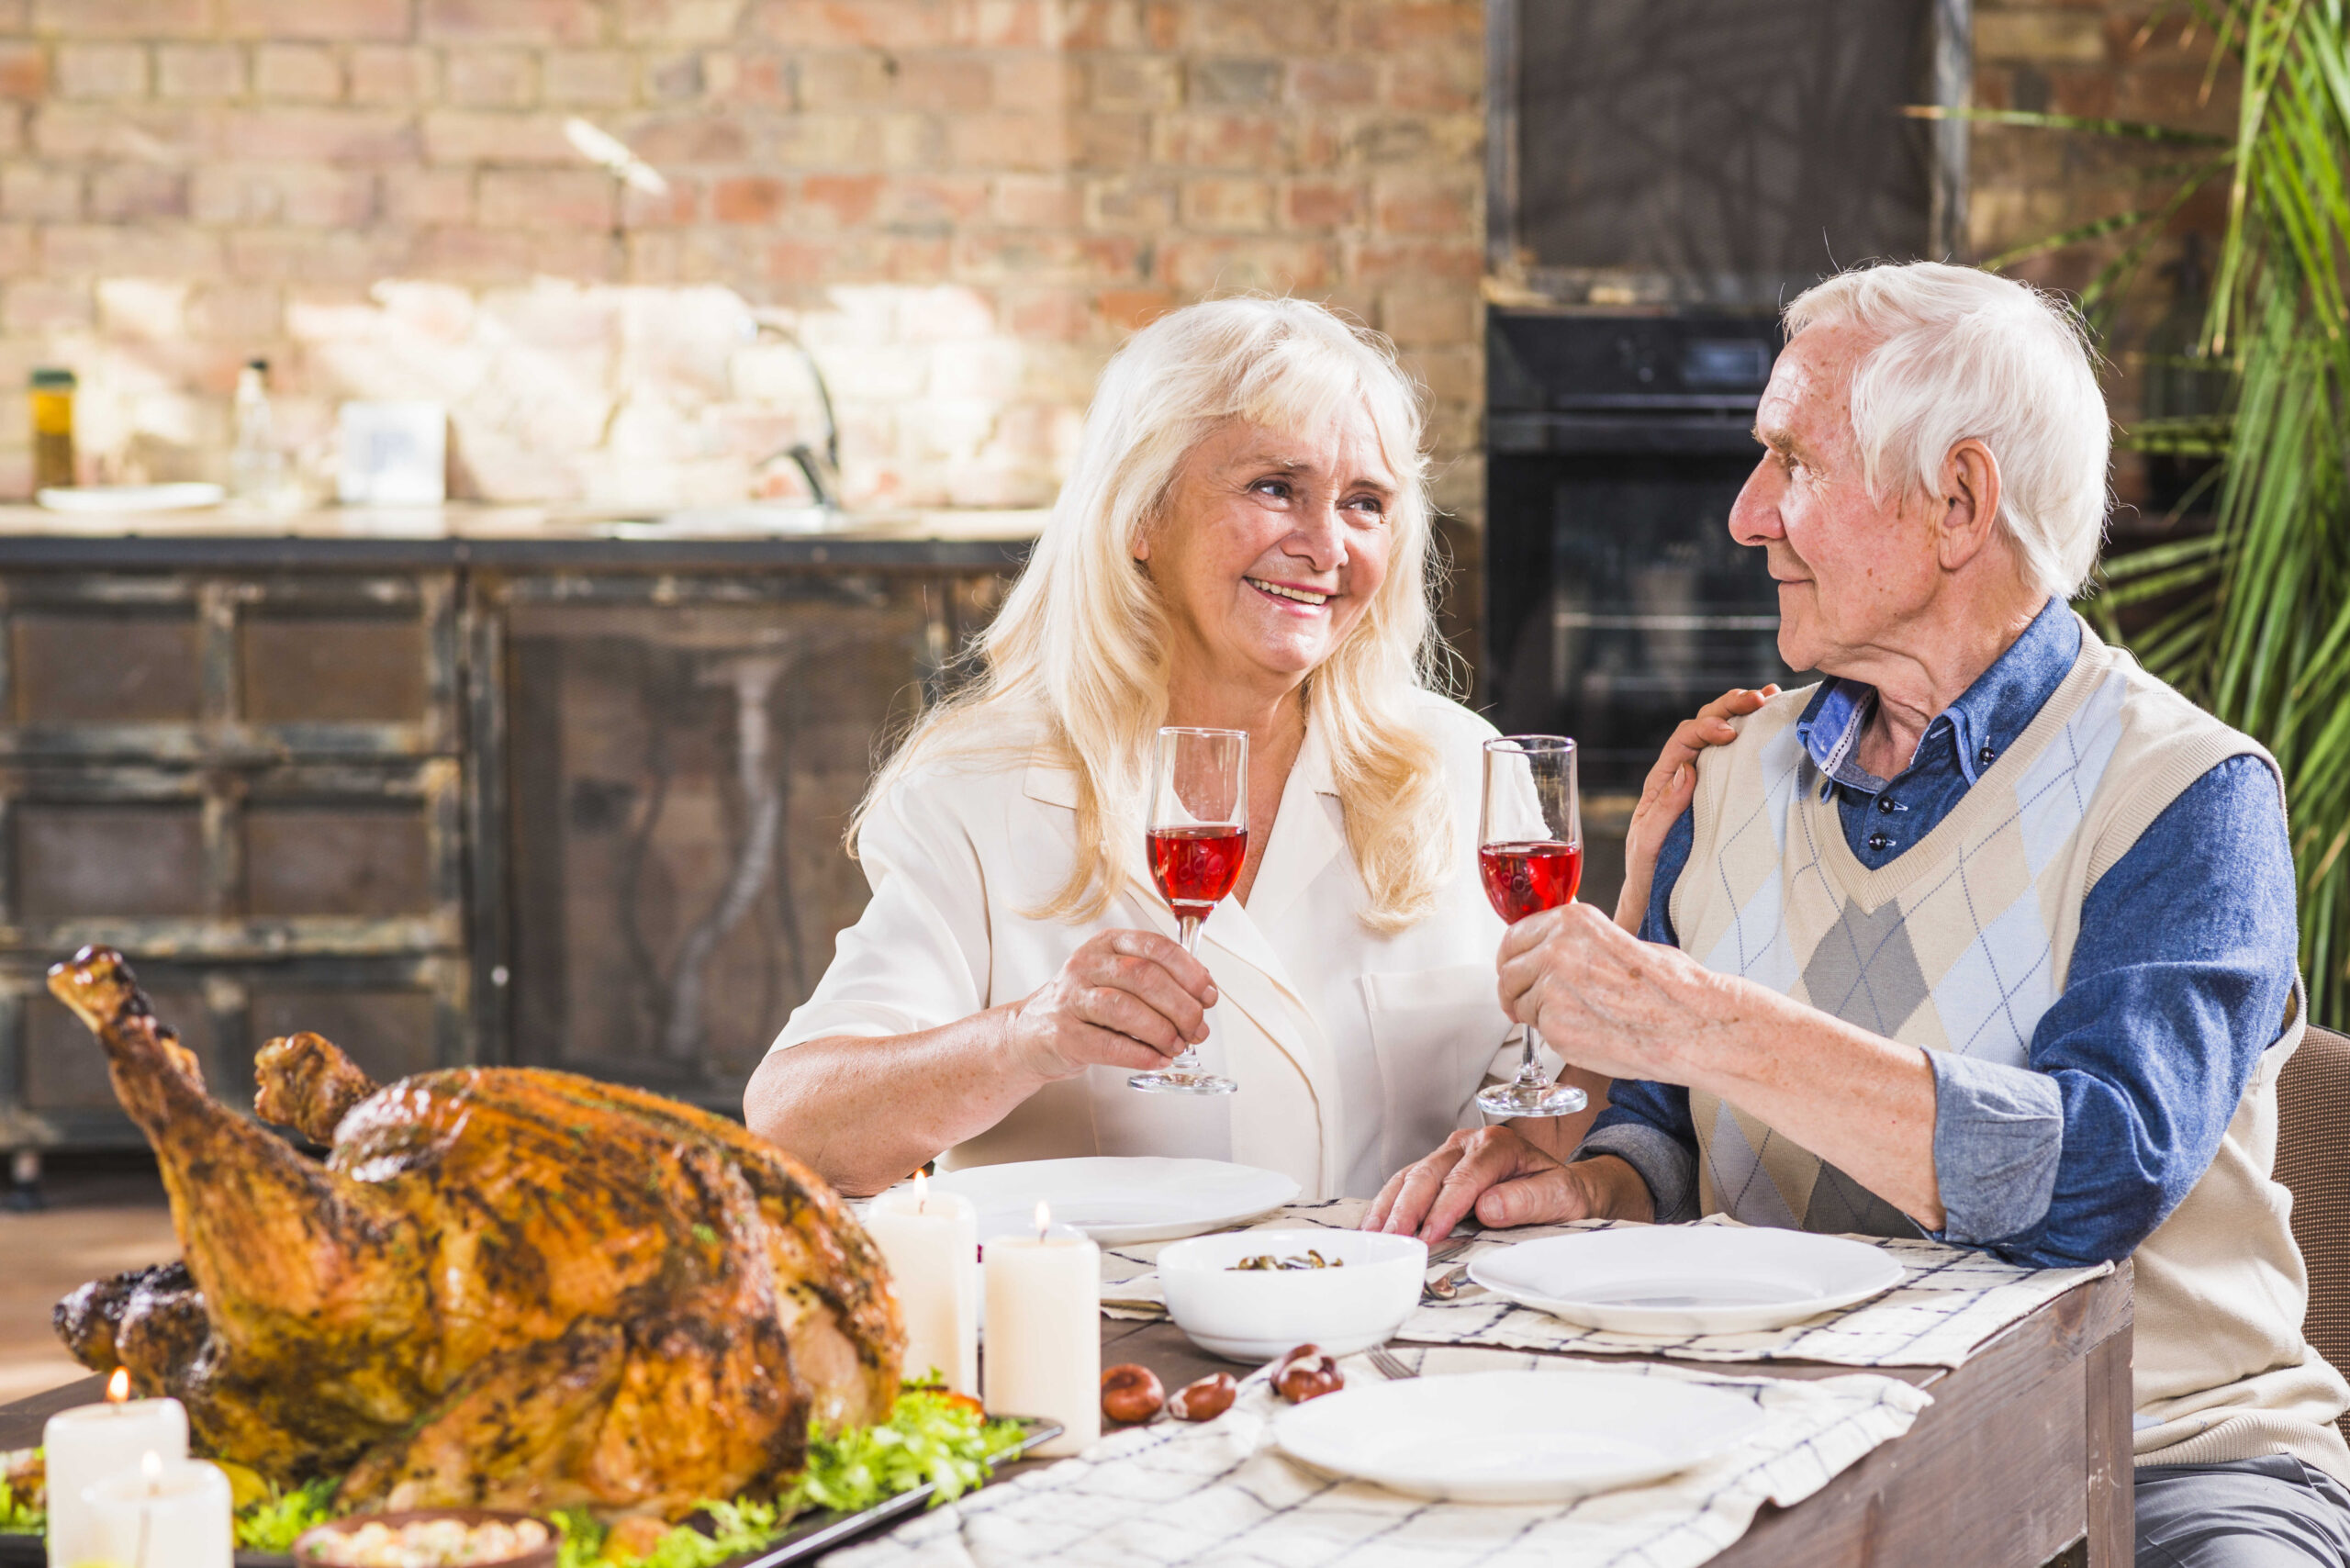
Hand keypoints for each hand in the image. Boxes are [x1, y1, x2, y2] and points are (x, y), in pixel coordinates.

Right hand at [1005, 929, 1217, 1080]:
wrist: (1028, 1035)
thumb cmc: (1082, 1006)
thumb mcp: (1115, 978)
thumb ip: (1156, 979)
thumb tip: (1203, 993)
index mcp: (1107, 945)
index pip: (1156, 948)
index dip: (1190, 972)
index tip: (1208, 995)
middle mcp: (1086, 965)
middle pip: (1145, 978)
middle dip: (1181, 1007)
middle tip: (1198, 1029)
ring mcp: (1070, 998)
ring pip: (1126, 1009)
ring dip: (1162, 1031)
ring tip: (1177, 1046)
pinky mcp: (1062, 1034)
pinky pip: (1108, 1044)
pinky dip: (1140, 1055)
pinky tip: (1157, 1060)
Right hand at [1365, 1128, 1644, 1241]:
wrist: (1567, 1188)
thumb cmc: (1563, 1194)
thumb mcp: (1562, 1197)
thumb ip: (1529, 1199)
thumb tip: (1489, 1206)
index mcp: (1499, 1145)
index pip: (1465, 1177)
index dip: (1445, 1207)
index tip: (1431, 1234)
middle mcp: (1469, 1144)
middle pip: (1429, 1174)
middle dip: (1408, 1209)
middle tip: (1395, 1240)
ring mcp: (1449, 1155)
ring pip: (1410, 1176)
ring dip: (1390, 1207)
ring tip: (1375, 1237)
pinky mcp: (1438, 1169)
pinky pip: (1406, 1183)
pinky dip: (1388, 1205)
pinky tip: (1375, 1226)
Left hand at [1501, 902, 1715, 1082]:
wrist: (1689, 1023)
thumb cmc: (1668, 985)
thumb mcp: (1617, 939)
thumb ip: (1576, 941)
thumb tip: (1553, 948)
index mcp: (1571, 922)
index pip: (1514, 937)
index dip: (1511, 958)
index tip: (1512, 970)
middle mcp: (1555, 950)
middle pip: (1507, 972)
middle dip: (1514, 990)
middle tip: (1523, 1004)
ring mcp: (1551, 989)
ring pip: (1519, 1004)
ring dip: (1535, 1014)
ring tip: (1573, 1019)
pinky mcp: (1555, 1026)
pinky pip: (1538, 1032)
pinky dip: (1554, 1036)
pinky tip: (1585, 1032)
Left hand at [1615, 685, 1778, 929]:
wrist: (1656, 897)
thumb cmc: (1649, 872)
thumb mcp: (1649, 843)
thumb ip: (1664, 808)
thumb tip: (1687, 769)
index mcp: (1662, 781)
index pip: (1684, 740)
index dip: (1706, 729)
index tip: (1730, 733)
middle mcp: (1680, 774)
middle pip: (1702, 726)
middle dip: (1729, 707)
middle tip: (1760, 698)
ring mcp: (1702, 781)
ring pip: (1720, 735)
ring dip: (1743, 713)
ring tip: (1771, 696)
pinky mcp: (1720, 793)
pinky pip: (1734, 758)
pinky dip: (1752, 735)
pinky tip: (1771, 721)